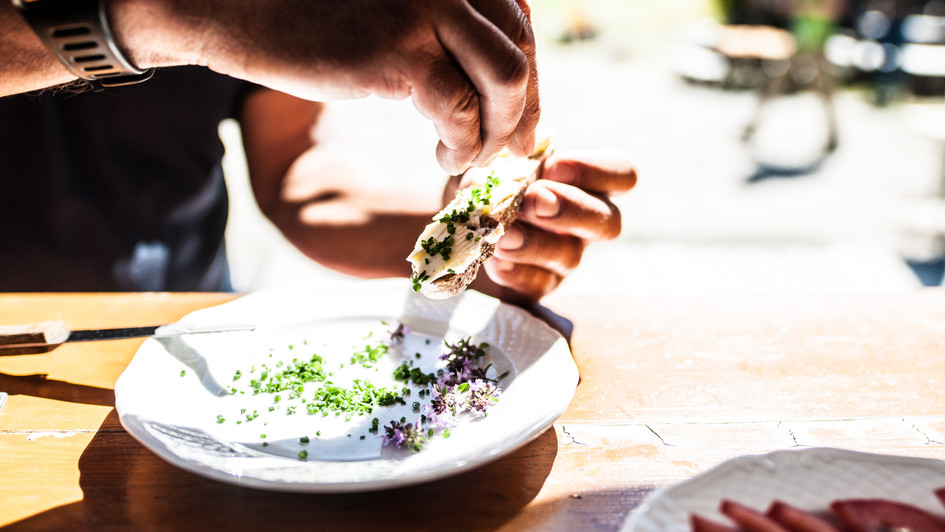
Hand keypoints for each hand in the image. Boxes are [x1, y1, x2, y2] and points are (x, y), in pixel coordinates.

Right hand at [131, 0, 539, 174]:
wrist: (235, 7)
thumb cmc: (312, 11)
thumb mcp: (393, 7)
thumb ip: (443, 24)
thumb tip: (500, 76)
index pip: (517, 24)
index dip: (527, 78)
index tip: (516, 117)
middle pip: (520, 52)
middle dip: (523, 110)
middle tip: (509, 149)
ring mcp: (429, 9)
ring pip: (506, 82)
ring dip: (499, 132)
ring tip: (472, 156)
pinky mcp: (401, 52)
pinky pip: (462, 113)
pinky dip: (464, 145)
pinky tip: (444, 157)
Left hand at [474, 149, 636, 302]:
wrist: (461, 227)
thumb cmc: (491, 183)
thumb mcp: (497, 165)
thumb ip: (504, 164)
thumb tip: (495, 177)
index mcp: (587, 182)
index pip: (623, 175)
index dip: (596, 170)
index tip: (554, 166)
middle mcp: (586, 221)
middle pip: (608, 222)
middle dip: (571, 210)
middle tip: (533, 200)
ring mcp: (565, 256)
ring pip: (571, 256)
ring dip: (536, 244)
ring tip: (503, 235)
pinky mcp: (539, 285)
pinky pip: (538, 283)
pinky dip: (514, 271)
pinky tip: (493, 260)